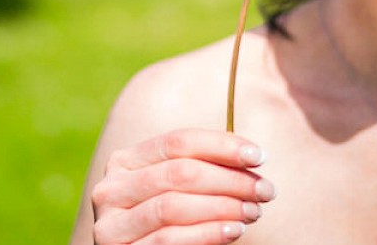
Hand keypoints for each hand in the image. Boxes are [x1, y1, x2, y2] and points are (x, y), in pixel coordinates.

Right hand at [91, 128, 275, 244]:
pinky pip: (168, 238)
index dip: (221, 145)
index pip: (177, 141)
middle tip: (265, 190)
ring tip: (253, 212)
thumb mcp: (180, 191)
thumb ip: (203, 170)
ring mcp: (111, 224)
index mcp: (125, 161)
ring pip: (173, 205)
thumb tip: (252, 156)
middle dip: (230, 179)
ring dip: (223, 206)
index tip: (259, 156)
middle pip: (179, 172)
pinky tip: (234, 230)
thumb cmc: (171, 223)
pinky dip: (207, 233)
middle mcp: (111, 188)